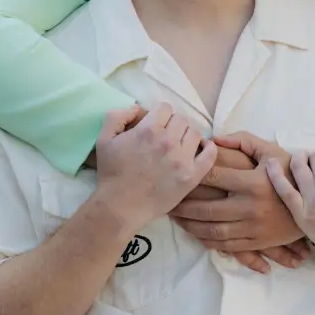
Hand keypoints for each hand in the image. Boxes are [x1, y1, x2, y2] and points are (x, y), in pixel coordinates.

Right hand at [94, 104, 216, 233]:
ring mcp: (182, 159)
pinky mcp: (192, 176)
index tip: (156, 125)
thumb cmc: (111, 173)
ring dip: (187, 136)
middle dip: (173, 124)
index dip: (159, 115)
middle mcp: (168, 141)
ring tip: (179, 145)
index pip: (165, 108)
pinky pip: (210, 154)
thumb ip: (117, 116)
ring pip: (195, 133)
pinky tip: (201, 149)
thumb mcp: (104, 139)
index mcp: (148, 130)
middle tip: (166, 136)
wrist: (121, 206)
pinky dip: (208, 148)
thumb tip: (137, 107)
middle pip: (181, 119)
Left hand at [169, 132, 304, 264]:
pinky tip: (196, 233)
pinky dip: (208, 240)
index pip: (214, 177)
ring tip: (176, 218)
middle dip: (184, 205)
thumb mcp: (271, 151)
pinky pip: (227, 245)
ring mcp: (254, 228)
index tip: (178, 171)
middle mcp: (251, 207)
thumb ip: (242, 141)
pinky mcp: (257, 242)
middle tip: (169, 200)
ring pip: (214, 230)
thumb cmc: (290, 172)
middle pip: (208, 208)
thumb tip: (214, 140)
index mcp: (254, 182)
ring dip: (191, 226)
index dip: (193, 174)